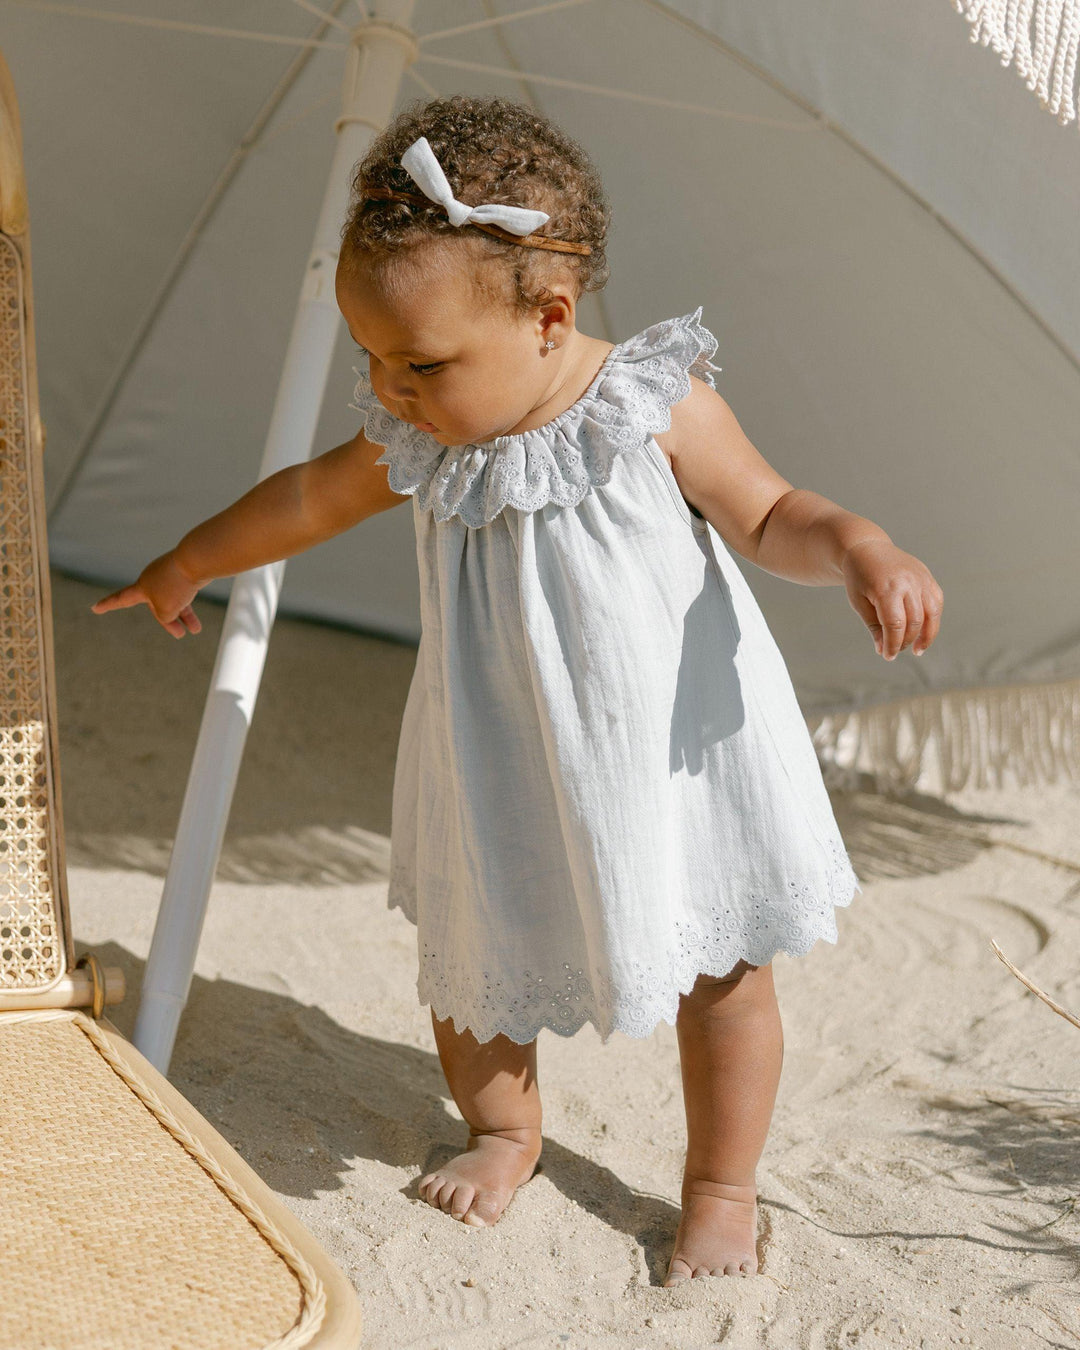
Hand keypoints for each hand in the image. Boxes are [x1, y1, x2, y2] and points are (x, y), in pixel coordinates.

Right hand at [91, 550, 203, 638]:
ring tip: (195, 630)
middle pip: (157, 606)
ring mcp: (168, 575)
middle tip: (181, 634)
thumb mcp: (166, 610)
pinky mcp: (183, 573)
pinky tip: (199, 611)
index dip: (108, 605)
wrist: (196, 560)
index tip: (95, 608)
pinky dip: (190, 605)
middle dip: (169, 622)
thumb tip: (173, 612)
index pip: (120, 599)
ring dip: (184, 617)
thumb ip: (165, 616)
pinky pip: (184, 593)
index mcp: (141, 587)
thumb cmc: (176, 586)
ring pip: (174, 601)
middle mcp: (152, 580)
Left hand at [841, 538, 942, 659]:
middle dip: (906, 641)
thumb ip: (874, 626)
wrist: (867, 548)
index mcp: (886, 588)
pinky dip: (933, 619)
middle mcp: (907, 582)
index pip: (895, 624)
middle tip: (896, 650)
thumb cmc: (859, 577)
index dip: (893, 644)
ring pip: (931, 613)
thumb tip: (884, 650)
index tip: (888, 656)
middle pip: (914, 621)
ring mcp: (920, 578)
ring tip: (917, 649)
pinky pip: (936, 602)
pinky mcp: (927, 577)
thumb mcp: (859, 602)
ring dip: (926, 635)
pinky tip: (924, 631)